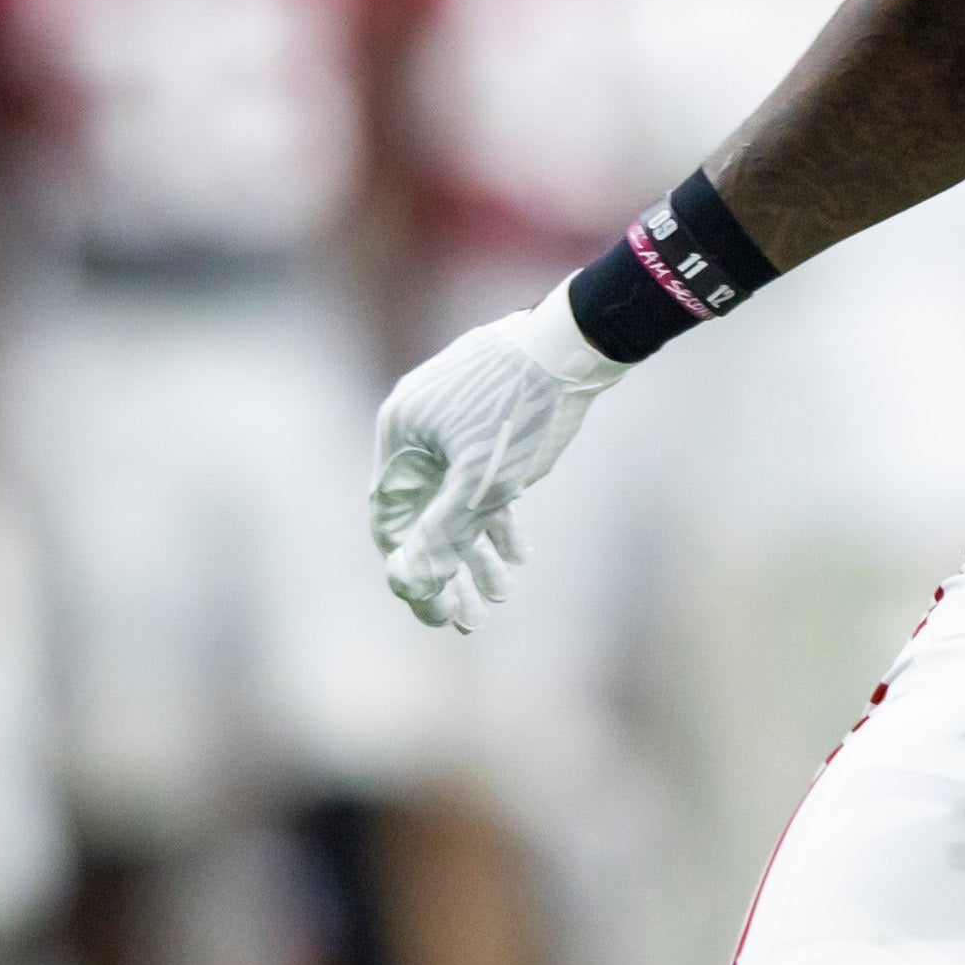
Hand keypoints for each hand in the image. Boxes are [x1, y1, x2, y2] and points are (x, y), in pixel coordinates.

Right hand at [368, 288, 622, 629]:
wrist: (573, 343)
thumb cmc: (519, 409)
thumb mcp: (480, 482)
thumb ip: (444, 533)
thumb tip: (408, 584)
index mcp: (401, 436)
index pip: (391, 519)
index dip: (411, 570)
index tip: (435, 613)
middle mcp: (419, 429)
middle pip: (424, 515)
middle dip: (447, 569)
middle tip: (466, 620)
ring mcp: (453, 424)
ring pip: (457, 500)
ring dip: (476, 551)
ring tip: (499, 594)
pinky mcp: (488, 421)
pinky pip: (481, 479)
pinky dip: (497, 517)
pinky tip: (517, 556)